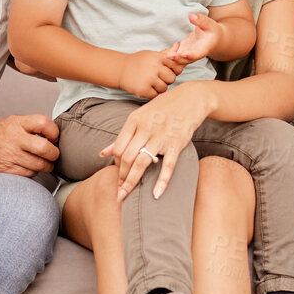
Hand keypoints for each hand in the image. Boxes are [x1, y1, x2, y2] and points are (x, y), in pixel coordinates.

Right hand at [0, 114, 59, 176]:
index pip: (43, 123)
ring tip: (44, 163)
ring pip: (39, 165)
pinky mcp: (6, 169)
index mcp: (16, 123)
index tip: (54, 137)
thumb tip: (51, 135)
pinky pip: (28, 174)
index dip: (54, 131)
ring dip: (46, 166)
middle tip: (53, 154)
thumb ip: (29, 127)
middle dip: (54, 154)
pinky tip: (30, 168)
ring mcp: (10, 155)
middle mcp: (14, 138)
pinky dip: (33, 172)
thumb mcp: (9, 122)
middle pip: (45, 148)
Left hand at [100, 83, 211, 200]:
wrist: (191, 98)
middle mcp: (145, 128)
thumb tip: (102, 153)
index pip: (118, 148)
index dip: (115, 165)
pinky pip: (167, 165)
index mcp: (134, 121)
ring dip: (132, 181)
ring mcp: (161, 136)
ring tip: (126, 195)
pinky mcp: (176, 143)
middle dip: (121, 178)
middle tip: (119, 193)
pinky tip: (156, 194)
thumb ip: (122, 137)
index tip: (117, 176)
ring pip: (141, 162)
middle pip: (126, 157)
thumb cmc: (163, 108)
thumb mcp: (140, 117)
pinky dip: (162, 181)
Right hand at [117, 49, 181, 98]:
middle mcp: (154, 67)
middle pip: (172, 78)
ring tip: (149, 82)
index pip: (175, 66)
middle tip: (156, 78)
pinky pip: (155, 95)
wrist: (119, 69)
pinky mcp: (143, 90)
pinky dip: (151, 93)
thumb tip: (178, 45)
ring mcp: (148, 79)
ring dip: (158, 88)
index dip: (171, 70)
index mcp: (157, 58)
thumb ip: (167, 53)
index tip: (164, 71)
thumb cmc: (138, 62)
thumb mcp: (151, 55)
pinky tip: (145, 87)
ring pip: (164, 88)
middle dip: (166, 80)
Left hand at [167, 13, 221, 64]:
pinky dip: (171, 54)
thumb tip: (191, 16)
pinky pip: (176, 56)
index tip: (183, 54)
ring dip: (172, 58)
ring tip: (170, 52)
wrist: (213, 38)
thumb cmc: (213, 31)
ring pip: (179, 60)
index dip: (190, 55)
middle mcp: (195, 53)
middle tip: (169, 55)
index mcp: (204, 48)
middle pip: (186, 60)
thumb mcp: (209, 24)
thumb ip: (201, 20)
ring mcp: (188, 53)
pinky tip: (174, 46)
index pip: (197, 54)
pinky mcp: (183, 51)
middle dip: (177, 59)